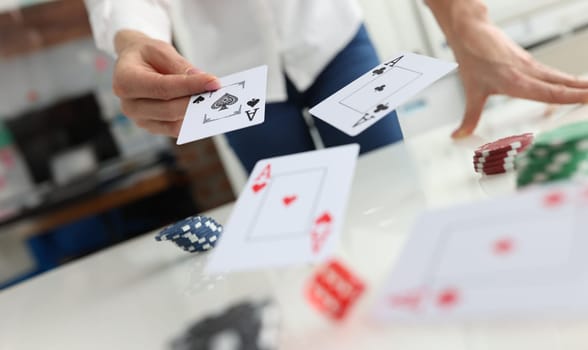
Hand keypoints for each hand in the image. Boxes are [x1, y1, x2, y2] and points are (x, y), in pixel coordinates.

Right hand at [112, 30, 220, 136]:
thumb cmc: (146, 55)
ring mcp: (140, 120)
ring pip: (174, 122)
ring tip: (215, 100)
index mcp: (125, 81)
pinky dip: (192, 120)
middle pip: (169, 109)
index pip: (163, 88)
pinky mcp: (153, 127)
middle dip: (196, 101)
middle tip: (218, 92)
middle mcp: (129, 105)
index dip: (190, 86)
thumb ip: (179, 65)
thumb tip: (200, 79)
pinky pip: (176, 129)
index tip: (214, 82)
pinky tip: (205, 109)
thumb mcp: (160, 50)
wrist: (133, 64)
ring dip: (196, 112)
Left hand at [425, 0, 587, 137]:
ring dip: (579, 86)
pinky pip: (553, 74)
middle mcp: (528, 73)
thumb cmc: (473, 58)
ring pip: (560, 78)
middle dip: (583, 92)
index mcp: (516, 82)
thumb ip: (469, 117)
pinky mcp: (530, 62)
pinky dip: (567, 81)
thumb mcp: (471, 92)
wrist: (472, 32)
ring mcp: (531, 66)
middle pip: (561, 85)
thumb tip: (458, 136)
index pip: (549, 93)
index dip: (570, 98)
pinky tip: (578, 85)